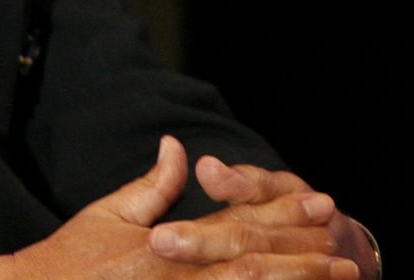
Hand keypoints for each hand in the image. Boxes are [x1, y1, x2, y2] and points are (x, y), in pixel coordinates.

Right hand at [0, 137, 355, 278]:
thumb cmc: (69, 258)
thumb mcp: (108, 214)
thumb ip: (153, 185)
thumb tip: (180, 147)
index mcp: (162, 245)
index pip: (233, 225)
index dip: (280, 215)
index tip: (319, 204)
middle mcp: (176, 278)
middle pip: (251, 267)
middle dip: (301, 259)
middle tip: (344, 253)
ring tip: (336, 278)